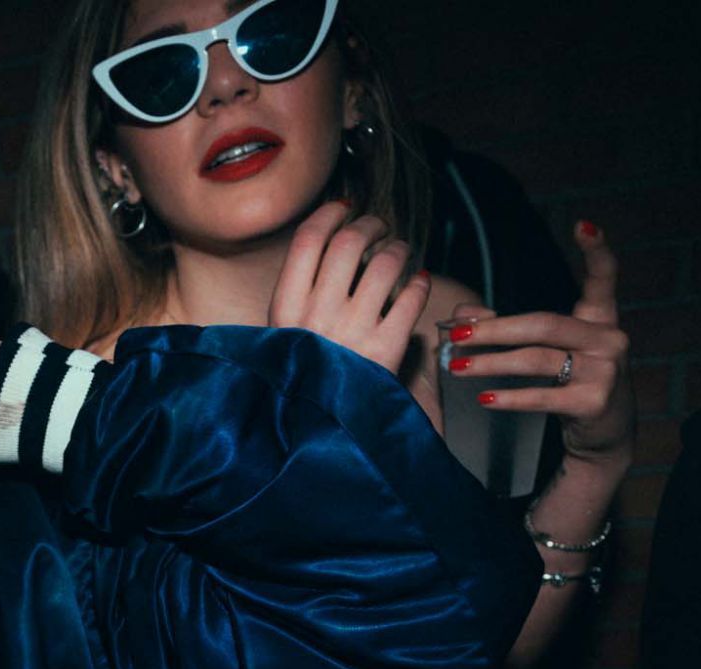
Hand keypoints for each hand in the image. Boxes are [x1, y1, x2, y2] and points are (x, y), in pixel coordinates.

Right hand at [268, 201, 431, 373]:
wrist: (315, 429)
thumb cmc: (300, 375)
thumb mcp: (281, 336)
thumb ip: (298, 294)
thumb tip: (327, 241)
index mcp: (285, 308)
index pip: (307, 240)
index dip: (329, 215)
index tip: (344, 208)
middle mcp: (317, 314)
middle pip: (349, 242)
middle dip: (370, 225)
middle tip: (379, 226)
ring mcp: (353, 331)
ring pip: (385, 264)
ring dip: (399, 249)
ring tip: (401, 253)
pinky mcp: (386, 349)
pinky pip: (411, 298)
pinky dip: (419, 283)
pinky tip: (419, 281)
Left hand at [441, 221, 633, 458]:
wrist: (605, 434)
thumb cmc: (572, 383)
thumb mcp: (549, 352)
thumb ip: (509, 328)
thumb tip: (463, 314)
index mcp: (600, 320)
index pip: (603, 280)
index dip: (596, 251)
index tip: (583, 225)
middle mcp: (609, 339)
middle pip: (543, 324)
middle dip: (494, 329)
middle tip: (456, 334)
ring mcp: (606, 370)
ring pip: (537, 359)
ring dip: (491, 363)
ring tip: (457, 366)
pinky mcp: (595, 401)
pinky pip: (544, 395)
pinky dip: (511, 397)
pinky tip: (485, 397)